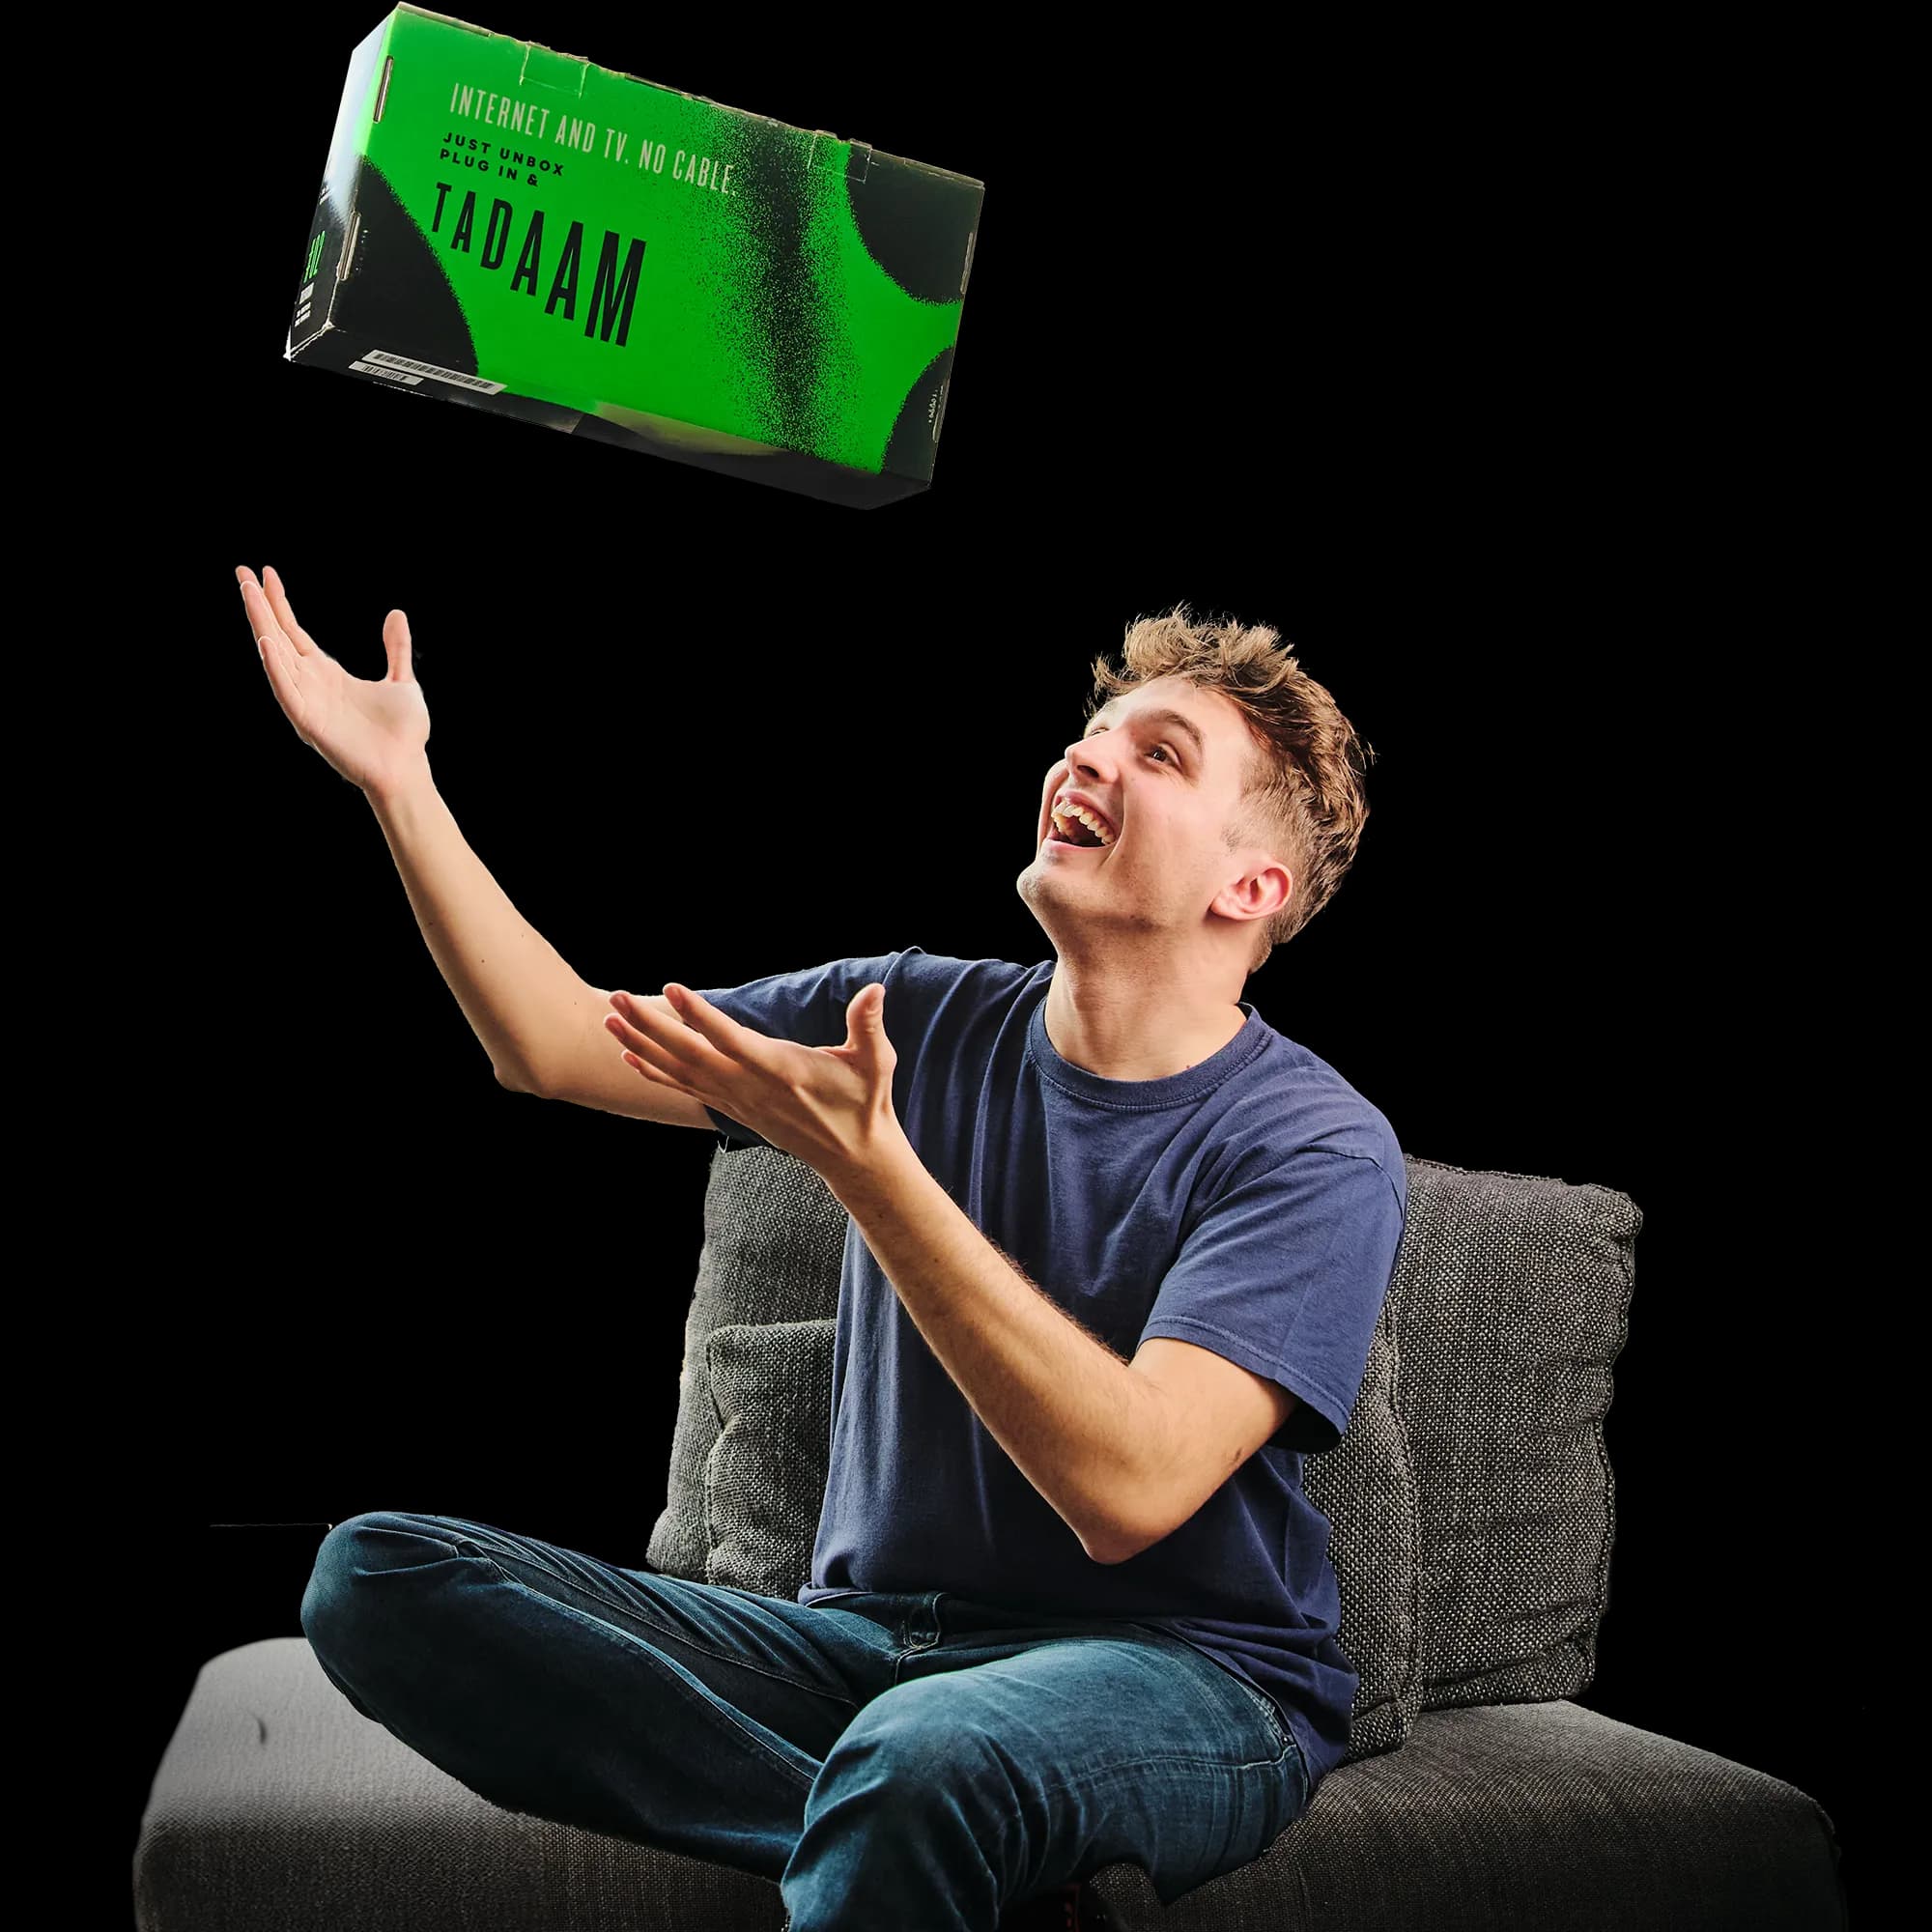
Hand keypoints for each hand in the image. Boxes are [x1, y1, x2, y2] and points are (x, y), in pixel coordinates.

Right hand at [240, 564, 430, 794]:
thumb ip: (396, 648)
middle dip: (259, 606)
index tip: (267, 573)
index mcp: (327, 674)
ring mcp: (307, 702)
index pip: (294, 632)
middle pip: (277, 637)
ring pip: (276, 657)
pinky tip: (266, 642)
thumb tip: (396, 614)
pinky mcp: (309, 723)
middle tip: (241, 571)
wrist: (407, 769)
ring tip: (248, 594)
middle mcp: (310, 684)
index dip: (280, 603)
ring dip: (261, 625)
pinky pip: (287, 691)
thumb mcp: (402, 680)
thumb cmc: (403, 733)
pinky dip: (275, 668)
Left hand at [605, 982, 906, 1182]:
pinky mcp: (732, 1108)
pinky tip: (631, 1056)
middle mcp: (749, 1087)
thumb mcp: (875, 1062)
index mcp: (779, 1070)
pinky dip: (655, 1073)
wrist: (852, 1155)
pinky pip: (684, 1089)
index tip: (673, 989)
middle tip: (618, 998)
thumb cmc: (864, 1103)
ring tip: (610, 1020)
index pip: (730, 1039)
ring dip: (642, 1045)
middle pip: (688, 1054)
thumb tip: (874, 991)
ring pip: (679, 1071)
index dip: (700, 1015)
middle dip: (650, 1026)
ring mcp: (736, 1100)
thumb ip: (868, 1025)